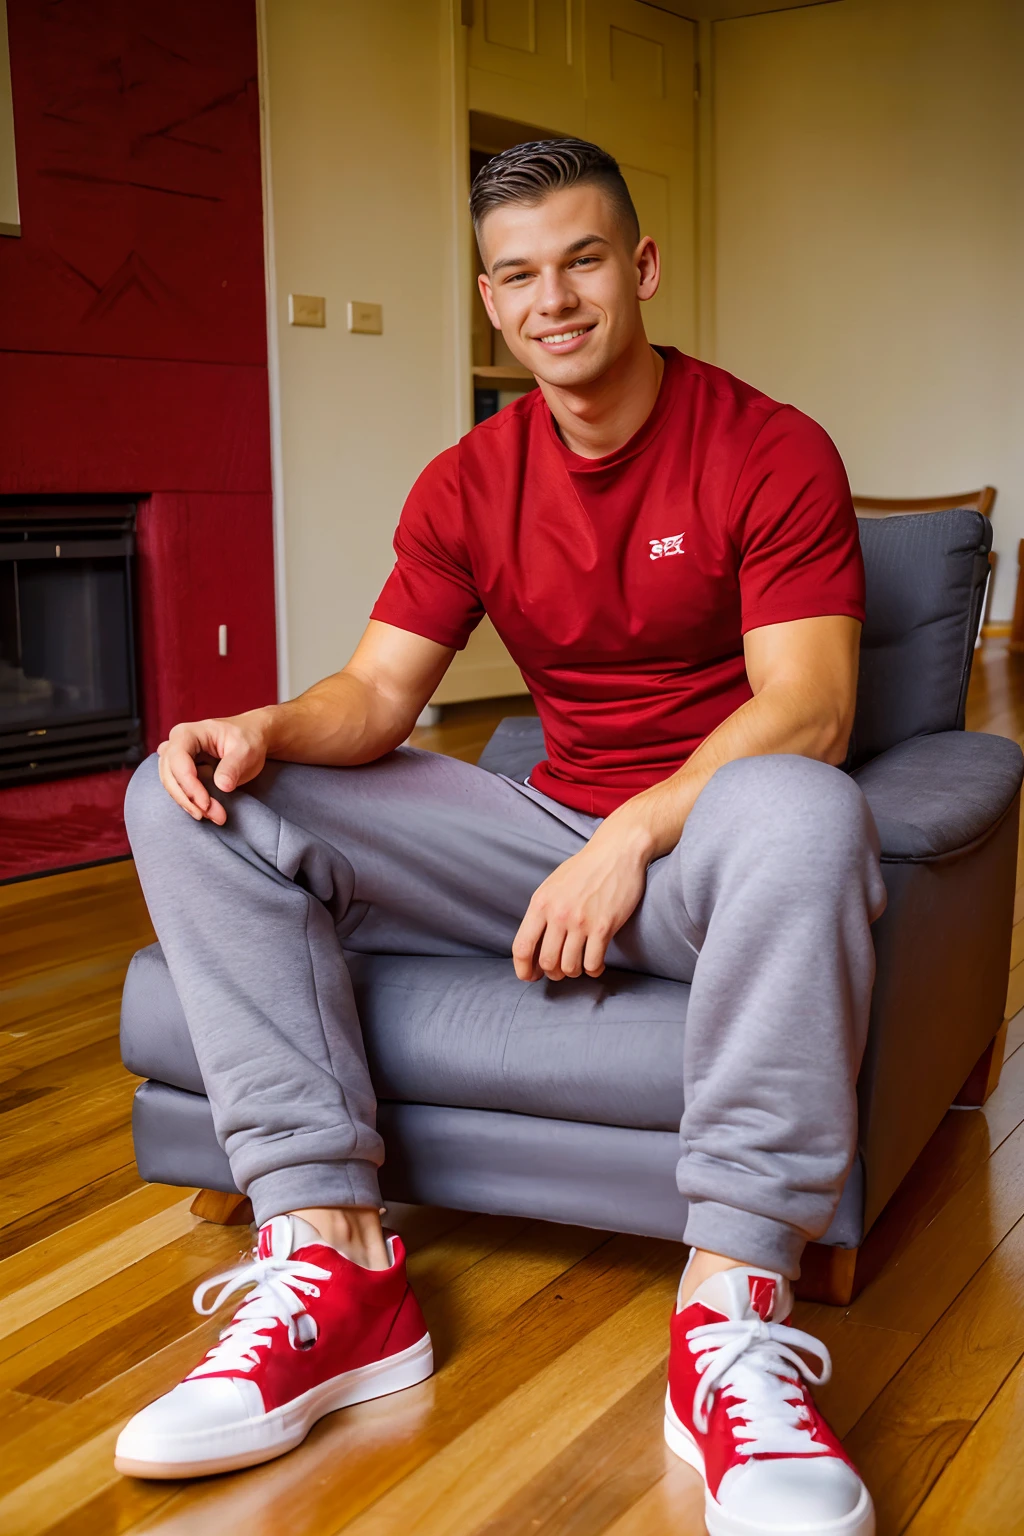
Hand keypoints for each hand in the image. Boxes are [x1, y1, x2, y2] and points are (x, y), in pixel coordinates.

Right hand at [157, 711, 271, 823]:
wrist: (251, 739)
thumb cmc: (247, 739)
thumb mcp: (246, 750)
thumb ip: (233, 766)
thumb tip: (222, 786)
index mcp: (188, 733)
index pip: (178, 759)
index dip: (188, 783)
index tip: (206, 803)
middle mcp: (176, 744)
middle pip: (170, 775)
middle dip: (189, 798)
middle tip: (213, 815)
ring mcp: (175, 758)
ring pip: (171, 785)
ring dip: (190, 804)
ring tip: (215, 816)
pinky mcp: (180, 772)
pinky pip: (178, 789)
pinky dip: (191, 803)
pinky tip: (208, 812)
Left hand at [512, 820, 651, 981]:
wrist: (617, 852)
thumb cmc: (585, 868)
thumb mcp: (553, 885)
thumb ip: (542, 911)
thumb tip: (534, 943)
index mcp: (541, 903)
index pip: (522, 947)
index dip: (523, 969)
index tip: (530, 976)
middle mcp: (558, 914)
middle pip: (547, 962)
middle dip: (553, 973)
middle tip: (561, 971)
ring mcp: (581, 921)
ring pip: (570, 967)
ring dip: (574, 972)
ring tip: (579, 966)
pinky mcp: (603, 927)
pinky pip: (593, 963)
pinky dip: (593, 970)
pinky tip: (596, 964)